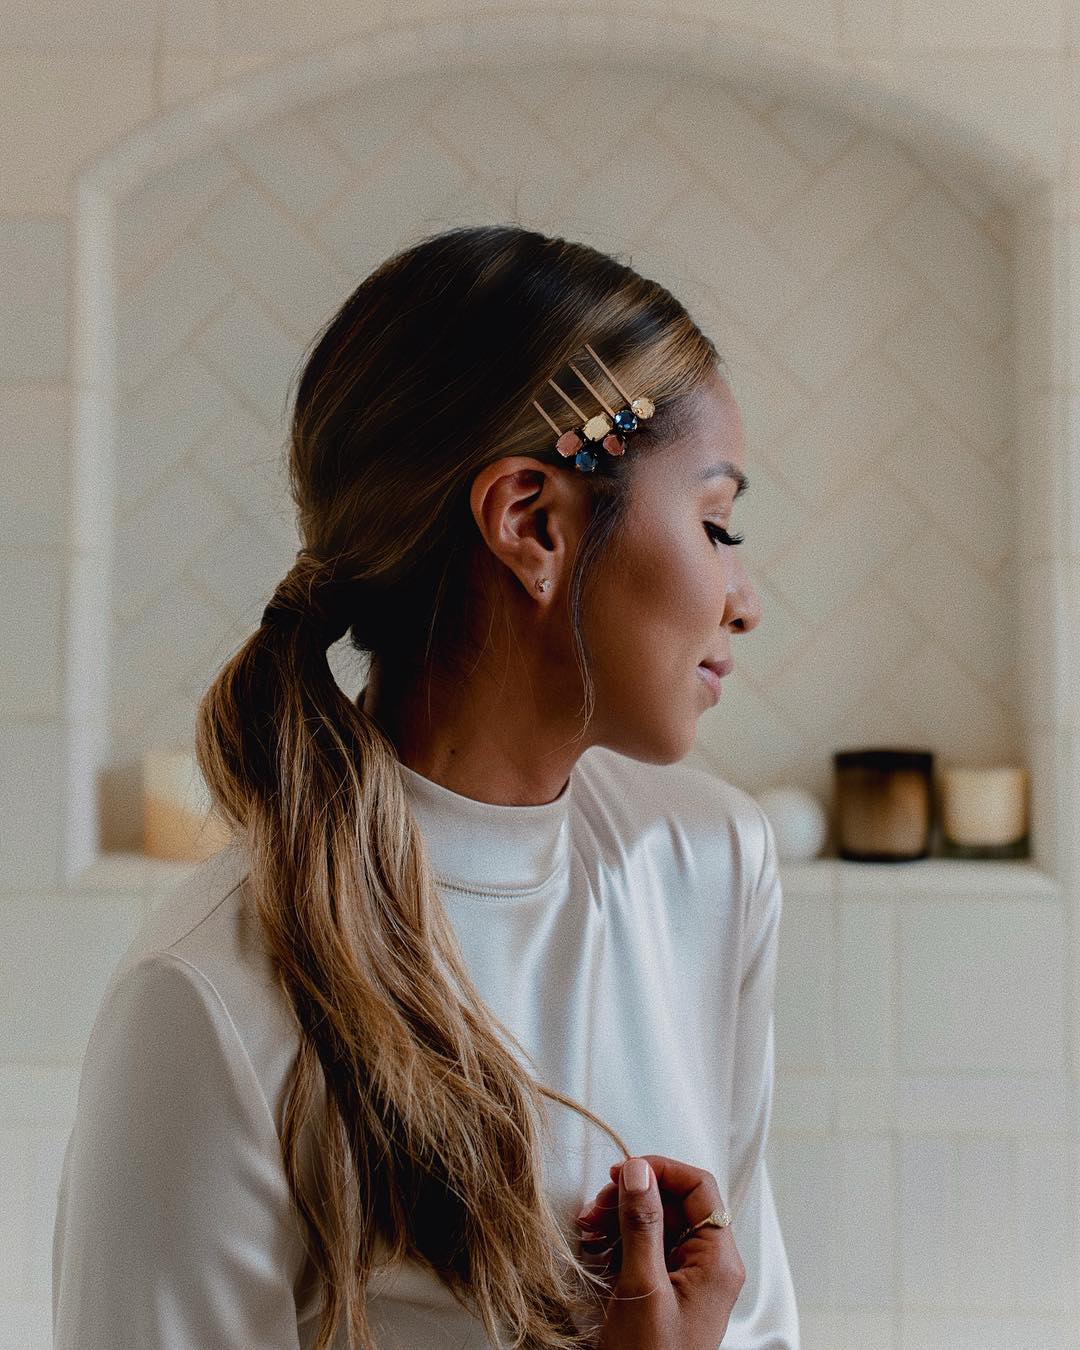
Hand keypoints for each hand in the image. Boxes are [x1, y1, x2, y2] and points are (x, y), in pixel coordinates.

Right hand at [577, 1154, 743, 1349]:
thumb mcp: (642, 1287)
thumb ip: (642, 1224)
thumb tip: (639, 1169)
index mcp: (718, 1260)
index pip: (699, 1187)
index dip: (660, 1170)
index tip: (621, 1173)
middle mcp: (708, 1263)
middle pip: (674, 1202)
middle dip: (631, 1197)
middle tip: (594, 1209)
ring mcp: (688, 1277)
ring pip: (656, 1222)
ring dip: (619, 1218)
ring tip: (587, 1230)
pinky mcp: (667, 1289)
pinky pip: (646, 1247)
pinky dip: (618, 1241)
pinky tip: (595, 1250)